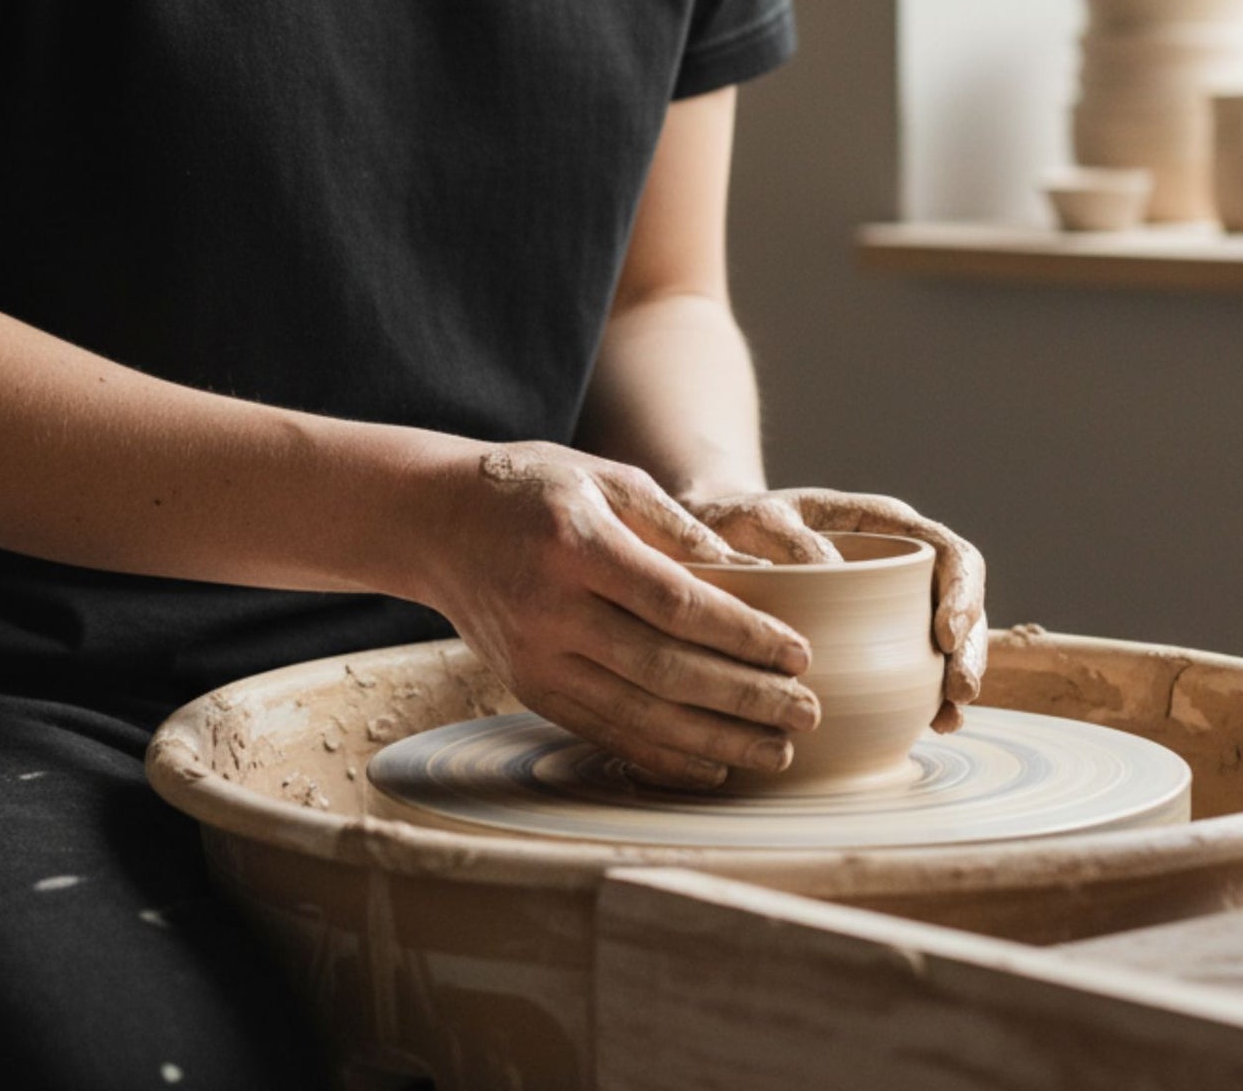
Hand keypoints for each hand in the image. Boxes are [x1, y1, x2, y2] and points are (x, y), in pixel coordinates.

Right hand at [419, 443, 822, 789]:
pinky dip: (660, 755)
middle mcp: (551, 608)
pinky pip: (602, 731)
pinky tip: (711, 766)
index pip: (677, 603)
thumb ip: (674, 523)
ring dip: (715, 740)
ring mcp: (535, 656)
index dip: (744, 634)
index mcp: (577, 544)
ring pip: (638, 713)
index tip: (800, 652)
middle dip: (745, 698)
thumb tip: (744, 574)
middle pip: (665, 668)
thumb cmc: (532, 487)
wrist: (435, 522)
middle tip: (807, 712)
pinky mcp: (527, 686)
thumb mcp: (604, 477)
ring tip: (777, 750)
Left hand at [680, 487, 987, 731]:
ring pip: (949, 641)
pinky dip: (929, 697)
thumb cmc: (738, 524)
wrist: (714, 544)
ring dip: (957, 679)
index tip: (946, 636)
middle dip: (972, 649)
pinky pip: (917, 668)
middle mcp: (899, 563)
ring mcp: (893, 603)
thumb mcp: (757, 520)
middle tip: (959, 692)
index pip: (950, 551)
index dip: (962, 593)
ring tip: (948, 720)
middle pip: (962, 602)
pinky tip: (929, 727)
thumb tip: (831, 573)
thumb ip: (792, 539)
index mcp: (884, 524)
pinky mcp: (878, 641)